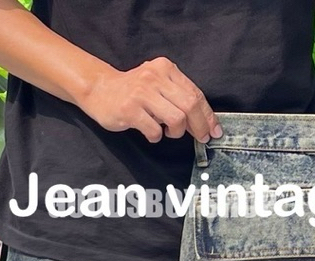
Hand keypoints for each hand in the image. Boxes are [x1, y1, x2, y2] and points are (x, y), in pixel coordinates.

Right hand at [78, 57, 221, 143]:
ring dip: (176, 132)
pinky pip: (155, 131)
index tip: (214, 131)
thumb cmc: (134, 92)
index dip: (208, 116)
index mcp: (166, 68)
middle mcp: (154, 77)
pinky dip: (156, 137)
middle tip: (200, 138)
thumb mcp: (159, 85)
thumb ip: (180, 97)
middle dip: (199, 126)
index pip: (195, 94)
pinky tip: (151, 133)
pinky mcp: (130, 109)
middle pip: (190, 106)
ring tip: (167, 131)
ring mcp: (141, 93)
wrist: (99, 89)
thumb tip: (205, 123)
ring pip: (176, 119)